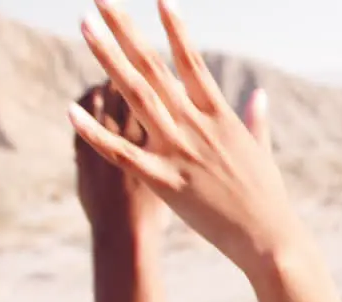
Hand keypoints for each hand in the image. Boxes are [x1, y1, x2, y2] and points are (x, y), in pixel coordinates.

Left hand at [69, 0, 280, 271]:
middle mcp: (196, 126)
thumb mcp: (263, 152)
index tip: (159, 0)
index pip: (192, 62)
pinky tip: (72, 110)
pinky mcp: (165, 182)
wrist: (268, 238)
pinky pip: (122, 153)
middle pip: (153, 68)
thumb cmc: (268, 198)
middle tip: (100, 0)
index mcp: (221, 117)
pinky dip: (96, 133)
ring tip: (84, 26)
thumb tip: (260, 94)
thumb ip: (257, 120)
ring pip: (135, 96)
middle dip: (125, 31)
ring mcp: (178, 152)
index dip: (175, 29)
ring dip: (106, 59)